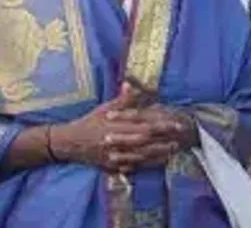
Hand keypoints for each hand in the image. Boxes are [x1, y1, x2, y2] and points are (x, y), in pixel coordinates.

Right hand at [52, 84, 179, 172]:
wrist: (70, 143)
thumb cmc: (89, 123)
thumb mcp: (104, 108)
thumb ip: (122, 99)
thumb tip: (131, 84)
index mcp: (116, 125)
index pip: (143, 125)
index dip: (161, 125)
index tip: (175, 123)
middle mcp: (117, 142)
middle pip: (145, 142)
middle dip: (164, 140)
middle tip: (180, 137)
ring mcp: (115, 156)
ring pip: (141, 156)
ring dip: (159, 153)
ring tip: (174, 150)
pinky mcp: (113, 166)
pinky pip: (133, 167)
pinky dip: (147, 165)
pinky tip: (159, 162)